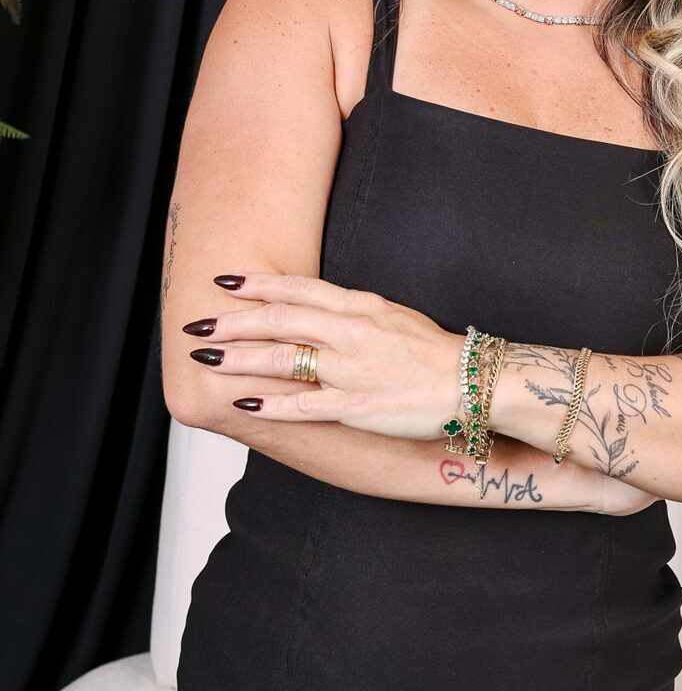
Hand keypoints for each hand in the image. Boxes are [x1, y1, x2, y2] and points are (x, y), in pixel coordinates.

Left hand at [182, 272, 463, 440]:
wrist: (474, 384)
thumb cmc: (435, 353)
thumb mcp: (393, 315)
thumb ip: (353, 311)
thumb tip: (315, 309)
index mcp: (361, 306)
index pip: (298, 288)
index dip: (256, 285)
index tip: (224, 282)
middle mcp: (352, 332)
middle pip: (280, 319)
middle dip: (233, 321)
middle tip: (198, 323)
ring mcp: (352, 370)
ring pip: (282, 358)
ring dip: (240, 358)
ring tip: (208, 358)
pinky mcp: (357, 407)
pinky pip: (304, 404)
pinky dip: (270, 404)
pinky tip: (243, 405)